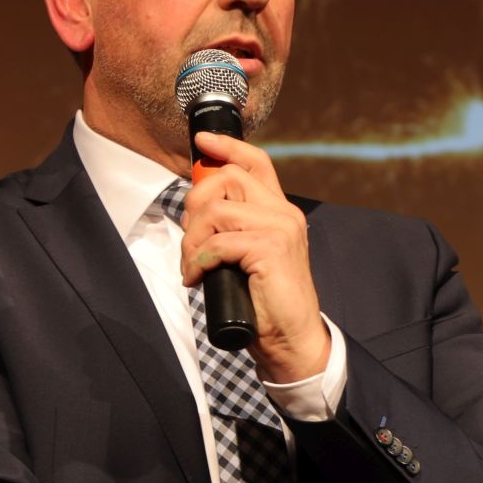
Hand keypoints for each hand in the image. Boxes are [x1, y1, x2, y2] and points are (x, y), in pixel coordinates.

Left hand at [180, 131, 329, 381]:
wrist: (292, 339)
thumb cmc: (266, 303)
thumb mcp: (249, 257)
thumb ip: (234, 230)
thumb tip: (197, 215)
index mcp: (281, 212)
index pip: (256, 163)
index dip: (228, 147)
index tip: (202, 142)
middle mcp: (284, 214)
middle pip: (228, 179)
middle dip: (195, 205)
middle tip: (189, 241)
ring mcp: (280, 229)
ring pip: (218, 211)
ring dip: (193, 240)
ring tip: (192, 267)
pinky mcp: (271, 249)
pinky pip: (219, 242)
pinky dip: (199, 260)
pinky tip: (198, 278)